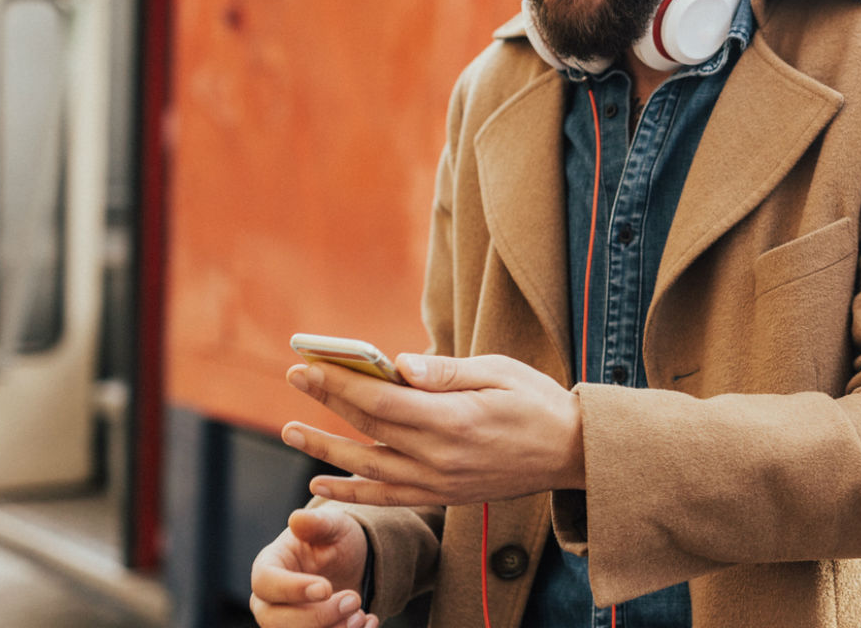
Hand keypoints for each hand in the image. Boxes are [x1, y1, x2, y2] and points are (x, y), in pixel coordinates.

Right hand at [248, 507, 375, 627]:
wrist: (351, 563)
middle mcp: (269, 600)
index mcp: (269, 566)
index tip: (326, 588)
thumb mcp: (332, 525)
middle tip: (354, 601)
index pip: (265, 582)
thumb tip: (298, 518)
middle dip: (317, 617)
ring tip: (362, 615)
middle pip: (274, 621)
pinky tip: (368, 621)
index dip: (293, 589)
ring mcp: (285, 622)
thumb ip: (317, 523)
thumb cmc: (333, 540)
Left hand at [282, 353, 585, 506]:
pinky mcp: (442, 496)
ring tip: (290, 431)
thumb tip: (398, 364)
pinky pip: (387, 497)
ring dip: (324, 449)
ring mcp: (439, 482)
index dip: (340, 382)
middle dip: (327, 401)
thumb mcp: (498, 371)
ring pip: (368, 467)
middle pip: (369, 427)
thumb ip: (445, 371)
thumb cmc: (536, 402)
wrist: (571, 453)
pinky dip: (352, 493)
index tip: (310, 364)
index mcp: (454, 419)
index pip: (381, 399)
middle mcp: (440, 456)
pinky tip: (322, 485)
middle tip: (296, 377)